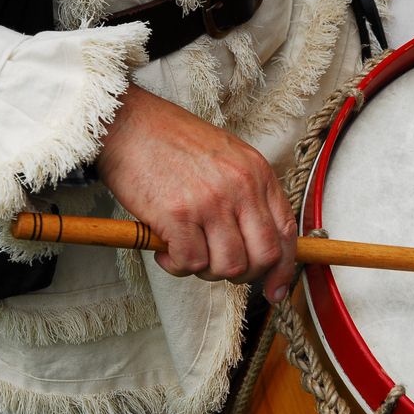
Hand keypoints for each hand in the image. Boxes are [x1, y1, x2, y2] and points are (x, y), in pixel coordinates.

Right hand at [96, 84, 296, 302]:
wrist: (128, 123)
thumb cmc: (172, 141)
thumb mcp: (227, 157)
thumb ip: (247, 194)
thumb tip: (257, 242)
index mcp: (257, 173)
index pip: (285, 232)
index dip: (283, 269)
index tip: (274, 290)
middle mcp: (241, 187)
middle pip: (263, 256)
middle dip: (244, 275)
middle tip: (217, 268)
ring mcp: (211, 201)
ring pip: (229, 266)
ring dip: (207, 271)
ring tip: (186, 253)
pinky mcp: (178, 215)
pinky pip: (191, 263)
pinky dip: (177, 266)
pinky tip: (165, 250)